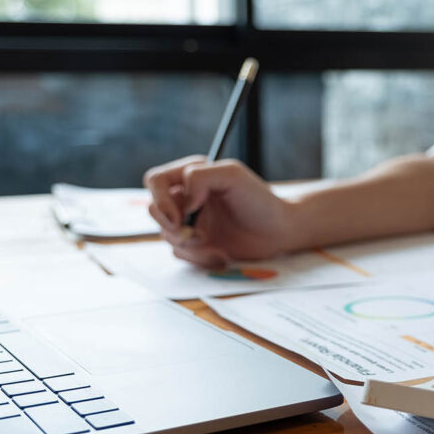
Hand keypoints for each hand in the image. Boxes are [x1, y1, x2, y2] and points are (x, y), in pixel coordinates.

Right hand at [143, 156, 296, 267]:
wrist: (278, 231)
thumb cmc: (260, 200)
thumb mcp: (232, 175)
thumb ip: (200, 177)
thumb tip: (183, 201)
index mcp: (190, 175)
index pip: (155, 180)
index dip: (160, 199)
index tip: (180, 217)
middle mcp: (186, 197)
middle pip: (154, 210)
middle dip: (172, 227)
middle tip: (197, 235)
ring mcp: (190, 222)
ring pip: (166, 235)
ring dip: (189, 245)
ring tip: (215, 246)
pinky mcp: (197, 244)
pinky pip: (181, 254)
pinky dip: (199, 258)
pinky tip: (221, 255)